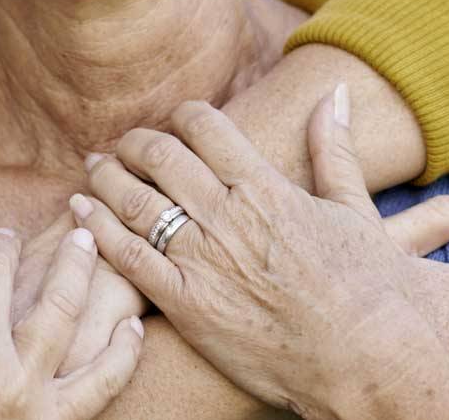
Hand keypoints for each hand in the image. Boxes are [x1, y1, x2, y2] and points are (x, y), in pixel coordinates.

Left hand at [74, 92, 448, 418]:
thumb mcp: (354, 205)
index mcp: (265, 186)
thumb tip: (336, 93)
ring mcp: (203, 261)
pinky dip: (97, 228)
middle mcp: (227, 215)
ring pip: (134, 201)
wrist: (364, 354)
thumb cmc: (367, 284)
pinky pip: (128, 257)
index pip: (205, 127)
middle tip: (124, 145)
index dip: (181, 116)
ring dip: (107, 178)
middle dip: (135, 143)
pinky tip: (81, 211)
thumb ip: (334, 148)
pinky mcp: (186, 305)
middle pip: (161, 157)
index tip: (173, 122)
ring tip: (95, 170)